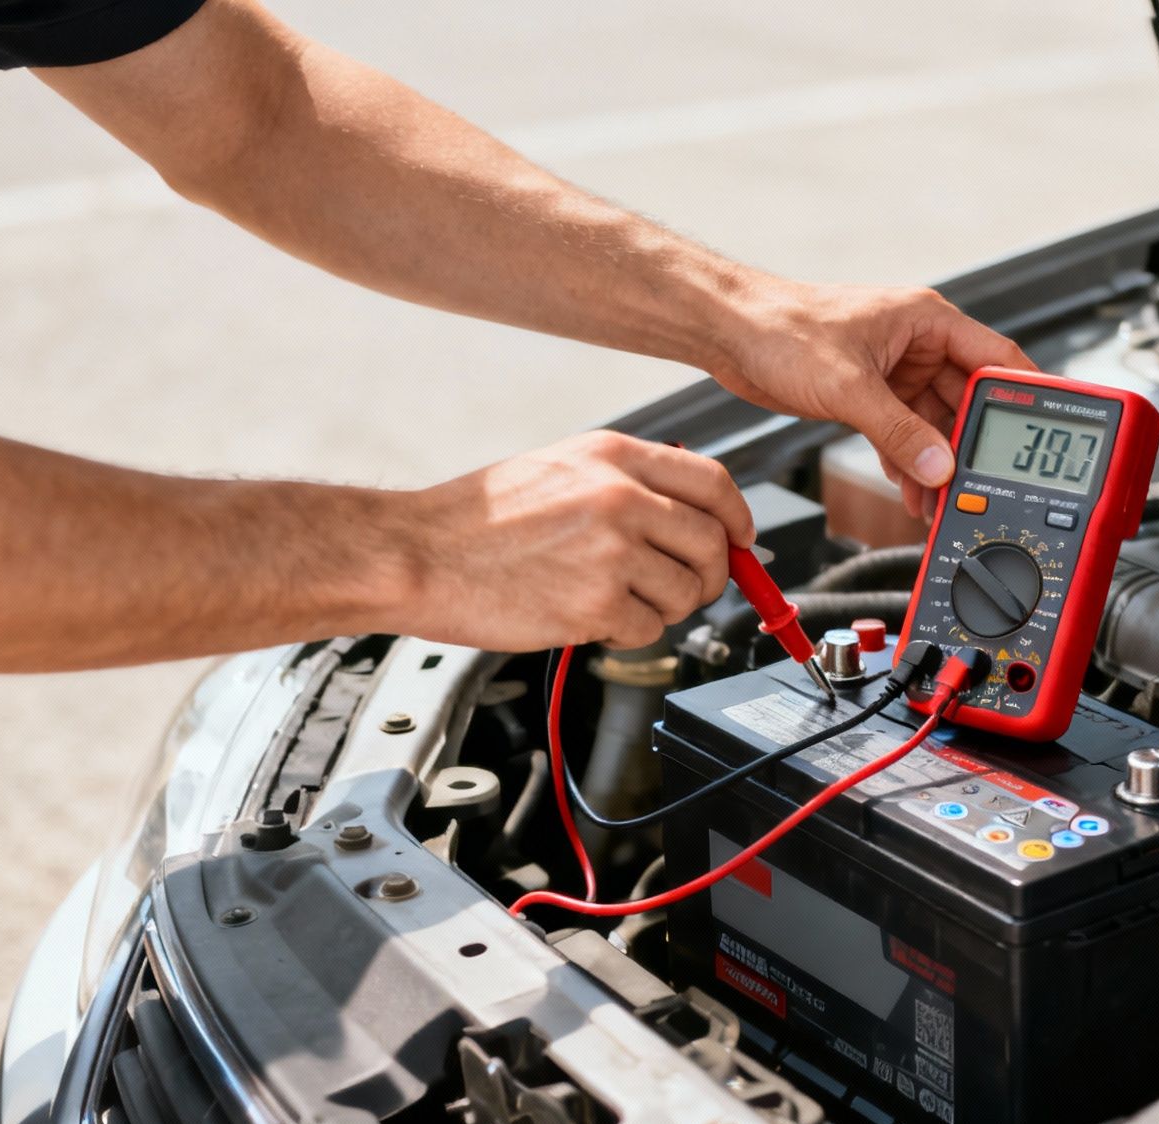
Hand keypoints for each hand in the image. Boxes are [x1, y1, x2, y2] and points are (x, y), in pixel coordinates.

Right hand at [396, 431, 753, 650]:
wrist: (417, 554)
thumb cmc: (477, 519)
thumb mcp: (561, 467)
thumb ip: (628, 483)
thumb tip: (692, 514)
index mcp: (614, 455)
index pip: (713, 482)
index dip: (737, 517)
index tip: (740, 539)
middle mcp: (621, 496)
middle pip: (713, 543)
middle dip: (708, 575)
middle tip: (682, 586)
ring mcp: (612, 550)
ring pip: (686, 592)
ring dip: (661, 607)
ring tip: (613, 598)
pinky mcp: (596, 602)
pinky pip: (648, 629)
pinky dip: (627, 632)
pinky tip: (587, 614)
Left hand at [716, 279, 1036, 516]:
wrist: (729, 333)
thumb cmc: (781, 328)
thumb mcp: (848, 386)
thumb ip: (898, 431)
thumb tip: (938, 466)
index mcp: (927, 320)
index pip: (996, 358)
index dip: (1022, 396)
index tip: (1038, 434)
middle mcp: (918, 343)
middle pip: (966, 401)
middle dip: (970, 447)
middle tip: (979, 486)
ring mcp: (895, 370)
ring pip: (933, 425)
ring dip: (936, 464)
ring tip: (940, 503)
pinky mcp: (870, 394)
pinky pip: (903, 434)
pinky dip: (907, 463)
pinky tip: (910, 492)